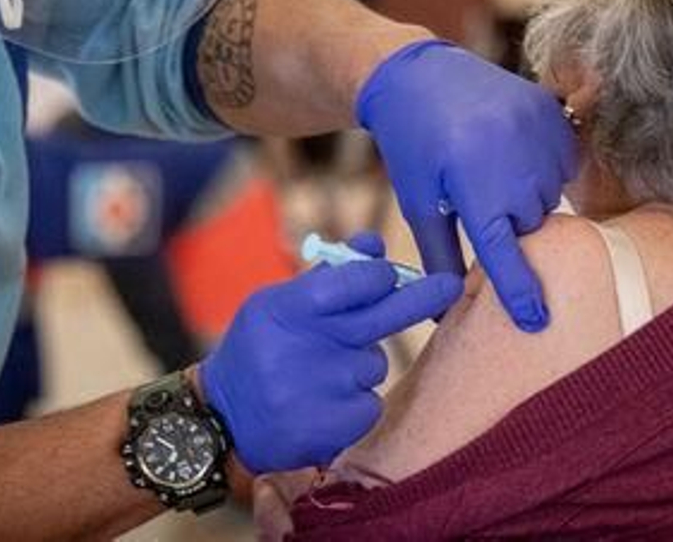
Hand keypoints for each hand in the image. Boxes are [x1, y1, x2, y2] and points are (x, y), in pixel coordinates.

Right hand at [199, 251, 461, 472]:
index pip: (348, 282)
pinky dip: (356, 403)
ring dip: (361, 366)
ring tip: (322, 375)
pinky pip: (370, 403)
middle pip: (380, 318)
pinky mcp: (330, 430)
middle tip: (450, 286)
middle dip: (420, 298)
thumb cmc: (260, 349)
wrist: (222, 419)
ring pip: (375, 364)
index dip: (377, 276)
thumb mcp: (279, 304)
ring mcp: (317, 391)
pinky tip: (324, 405)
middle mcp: (300, 349)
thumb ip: (328, 276)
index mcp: (283, 310)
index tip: (389, 275)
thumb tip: (374, 244)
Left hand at [357, 40, 576, 331]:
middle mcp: (515, 161)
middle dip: (508, 222)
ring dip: (526, 195)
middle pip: (531, 225)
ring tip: (491, 166)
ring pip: (549, 196)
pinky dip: (544, 166)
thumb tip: (445, 310)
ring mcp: (539, 134)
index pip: (505, 252)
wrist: (420, 75)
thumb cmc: (414, 146)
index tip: (535, 320)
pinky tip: (512, 150)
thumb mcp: (419, 203)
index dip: (520, 290)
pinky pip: (563, 163)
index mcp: (475, 186)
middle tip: (476, 194)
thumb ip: (440, 256)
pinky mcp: (552, 114)